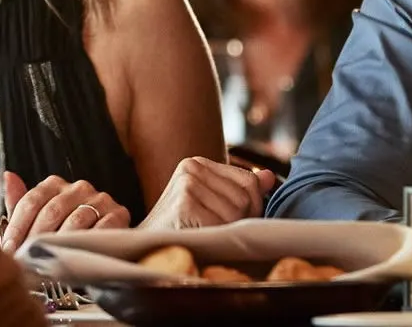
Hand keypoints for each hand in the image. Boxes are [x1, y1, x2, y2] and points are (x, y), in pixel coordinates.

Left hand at [0, 172, 131, 252]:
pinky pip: (101, 229)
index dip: (17, 227)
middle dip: (35, 239)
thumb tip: (4, 175)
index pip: (31, 201)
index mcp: (55, 185)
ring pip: (75, 221)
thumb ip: (19, 202)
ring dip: (59, 245)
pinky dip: (87, 244)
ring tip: (47, 262)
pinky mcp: (119, 214)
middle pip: (51, 211)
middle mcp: (78, 187)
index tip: (8, 249)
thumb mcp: (38, 221)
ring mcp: (100, 199)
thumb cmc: (63, 233)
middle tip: (26, 260)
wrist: (100, 249)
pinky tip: (76, 257)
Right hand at [139, 156, 278, 229]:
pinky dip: (215, 238)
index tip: (228, 220)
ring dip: (225, 231)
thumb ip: (240, 188)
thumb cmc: (179, 228)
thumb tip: (269, 176)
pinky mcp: (184, 204)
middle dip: (238, 221)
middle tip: (212, 230)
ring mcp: (187, 184)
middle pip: (246, 198)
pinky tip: (196, 237)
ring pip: (237, 213)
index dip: (251, 207)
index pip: (250, 182)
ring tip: (203, 233)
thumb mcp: (211, 203)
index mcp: (198, 163)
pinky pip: (222, 225)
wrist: (143, 249)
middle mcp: (191, 167)